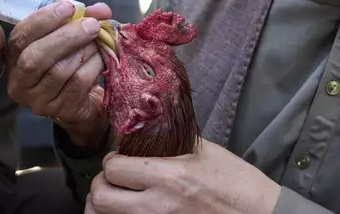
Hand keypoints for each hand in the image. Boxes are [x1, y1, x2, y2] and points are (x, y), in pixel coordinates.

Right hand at [7, 2, 111, 150]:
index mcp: (14, 59)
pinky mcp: (62, 110)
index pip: (19, 37)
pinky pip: (78, 84)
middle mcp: (20, 82)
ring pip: (59, 71)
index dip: (43, 20)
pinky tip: (103, 59)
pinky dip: (94, 66)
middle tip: (91, 25)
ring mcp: (39, 101)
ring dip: (84, 51)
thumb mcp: (71, 39)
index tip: (69, 8)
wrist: (84, 103)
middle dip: (65, 37)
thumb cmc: (71, 64)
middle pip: (35, 58)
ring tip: (100, 42)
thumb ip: (82, 20)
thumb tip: (101, 10)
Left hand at [86, 138, 280, 213]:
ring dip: (105, 207)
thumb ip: (174, 145)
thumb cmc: (239, 185)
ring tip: (117, 199)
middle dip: (101, 186)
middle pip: (100, 198)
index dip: (112, 161)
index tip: (120, 160)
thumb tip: (151, 134)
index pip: (113, 168)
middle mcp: (157, 206)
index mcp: (168, 177)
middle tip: (113, 181)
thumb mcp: (207, 153)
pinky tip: (130, 212)